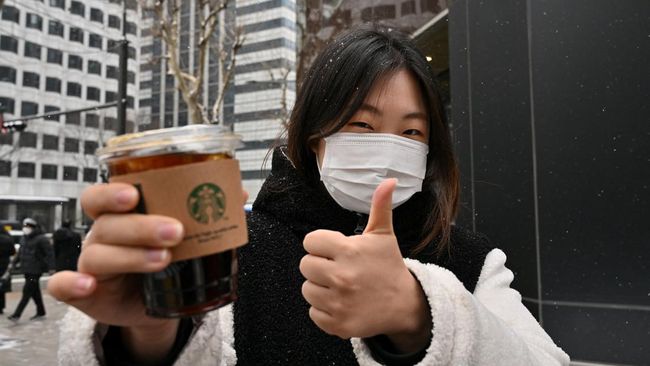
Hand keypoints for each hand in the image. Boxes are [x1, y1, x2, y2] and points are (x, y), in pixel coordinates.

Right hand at [47, 183, 247, 361]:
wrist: (159, 302)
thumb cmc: (167, 258)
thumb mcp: (183, 236)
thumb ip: (203, 212)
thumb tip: (238, 192)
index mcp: (120, 215)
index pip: (102, 196)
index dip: (111, 193)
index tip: (134, 194)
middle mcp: (102, 235)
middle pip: (109, 224)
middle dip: (141, 226)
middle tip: (175, 231)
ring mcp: (92, 264)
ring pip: (98, 255)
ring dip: (130, 256)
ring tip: (164, 259)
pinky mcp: (86, 293)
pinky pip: (65, 287)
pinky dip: (71, 285)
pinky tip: (88, 285)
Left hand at [300, 179, 430, 351]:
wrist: (404, 305)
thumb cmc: (389, 266)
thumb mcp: (384, 235)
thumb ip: (380, 207)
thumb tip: (389, 180)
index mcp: (349, 251)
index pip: (310, 242)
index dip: (321, 245)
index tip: (335, 250)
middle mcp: (342, 277)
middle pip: (305, 266)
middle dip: (319, 266)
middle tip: (338, 269)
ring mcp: (339, 303)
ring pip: (307, 289)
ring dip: (320, 288)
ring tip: (341, 287)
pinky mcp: (338, 324)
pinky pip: (313, 313)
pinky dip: (324, 310)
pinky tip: (342, 303)